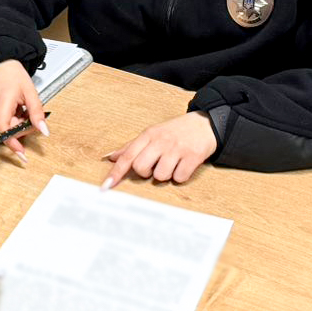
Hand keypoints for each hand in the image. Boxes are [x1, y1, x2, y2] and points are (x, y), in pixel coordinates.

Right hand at [0, 59, 47, 157]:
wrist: (0, 66)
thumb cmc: (14, 76)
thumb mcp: (30, 92)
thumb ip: (37, 113)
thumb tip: (44, 131)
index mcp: (1, 103)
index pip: (3, 129)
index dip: (13, 143)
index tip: (22, 154)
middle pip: (9, 130)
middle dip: (23, 127)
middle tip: (30, 113)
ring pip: (7, 129)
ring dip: (18, 123)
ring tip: (21, 108)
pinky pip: (3, 125)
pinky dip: (12, 121)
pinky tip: (14, 109)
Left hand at [102, 111, 216, 188]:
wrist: (205, 124)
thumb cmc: (175, 131)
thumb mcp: (152, 134)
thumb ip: (131, 147)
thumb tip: (111, 157)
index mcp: (148, 135)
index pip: (127, 156)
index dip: (116, 172)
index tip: (106, 186)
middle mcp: (161, 141)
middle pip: (141, 168)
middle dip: (146, 173)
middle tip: (155, 166)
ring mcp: (177, 149)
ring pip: (160, 176)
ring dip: (165, 175)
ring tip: (172, 163)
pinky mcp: (193, 157)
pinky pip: (179, 178)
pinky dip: (180, 176)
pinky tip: (183, 165)